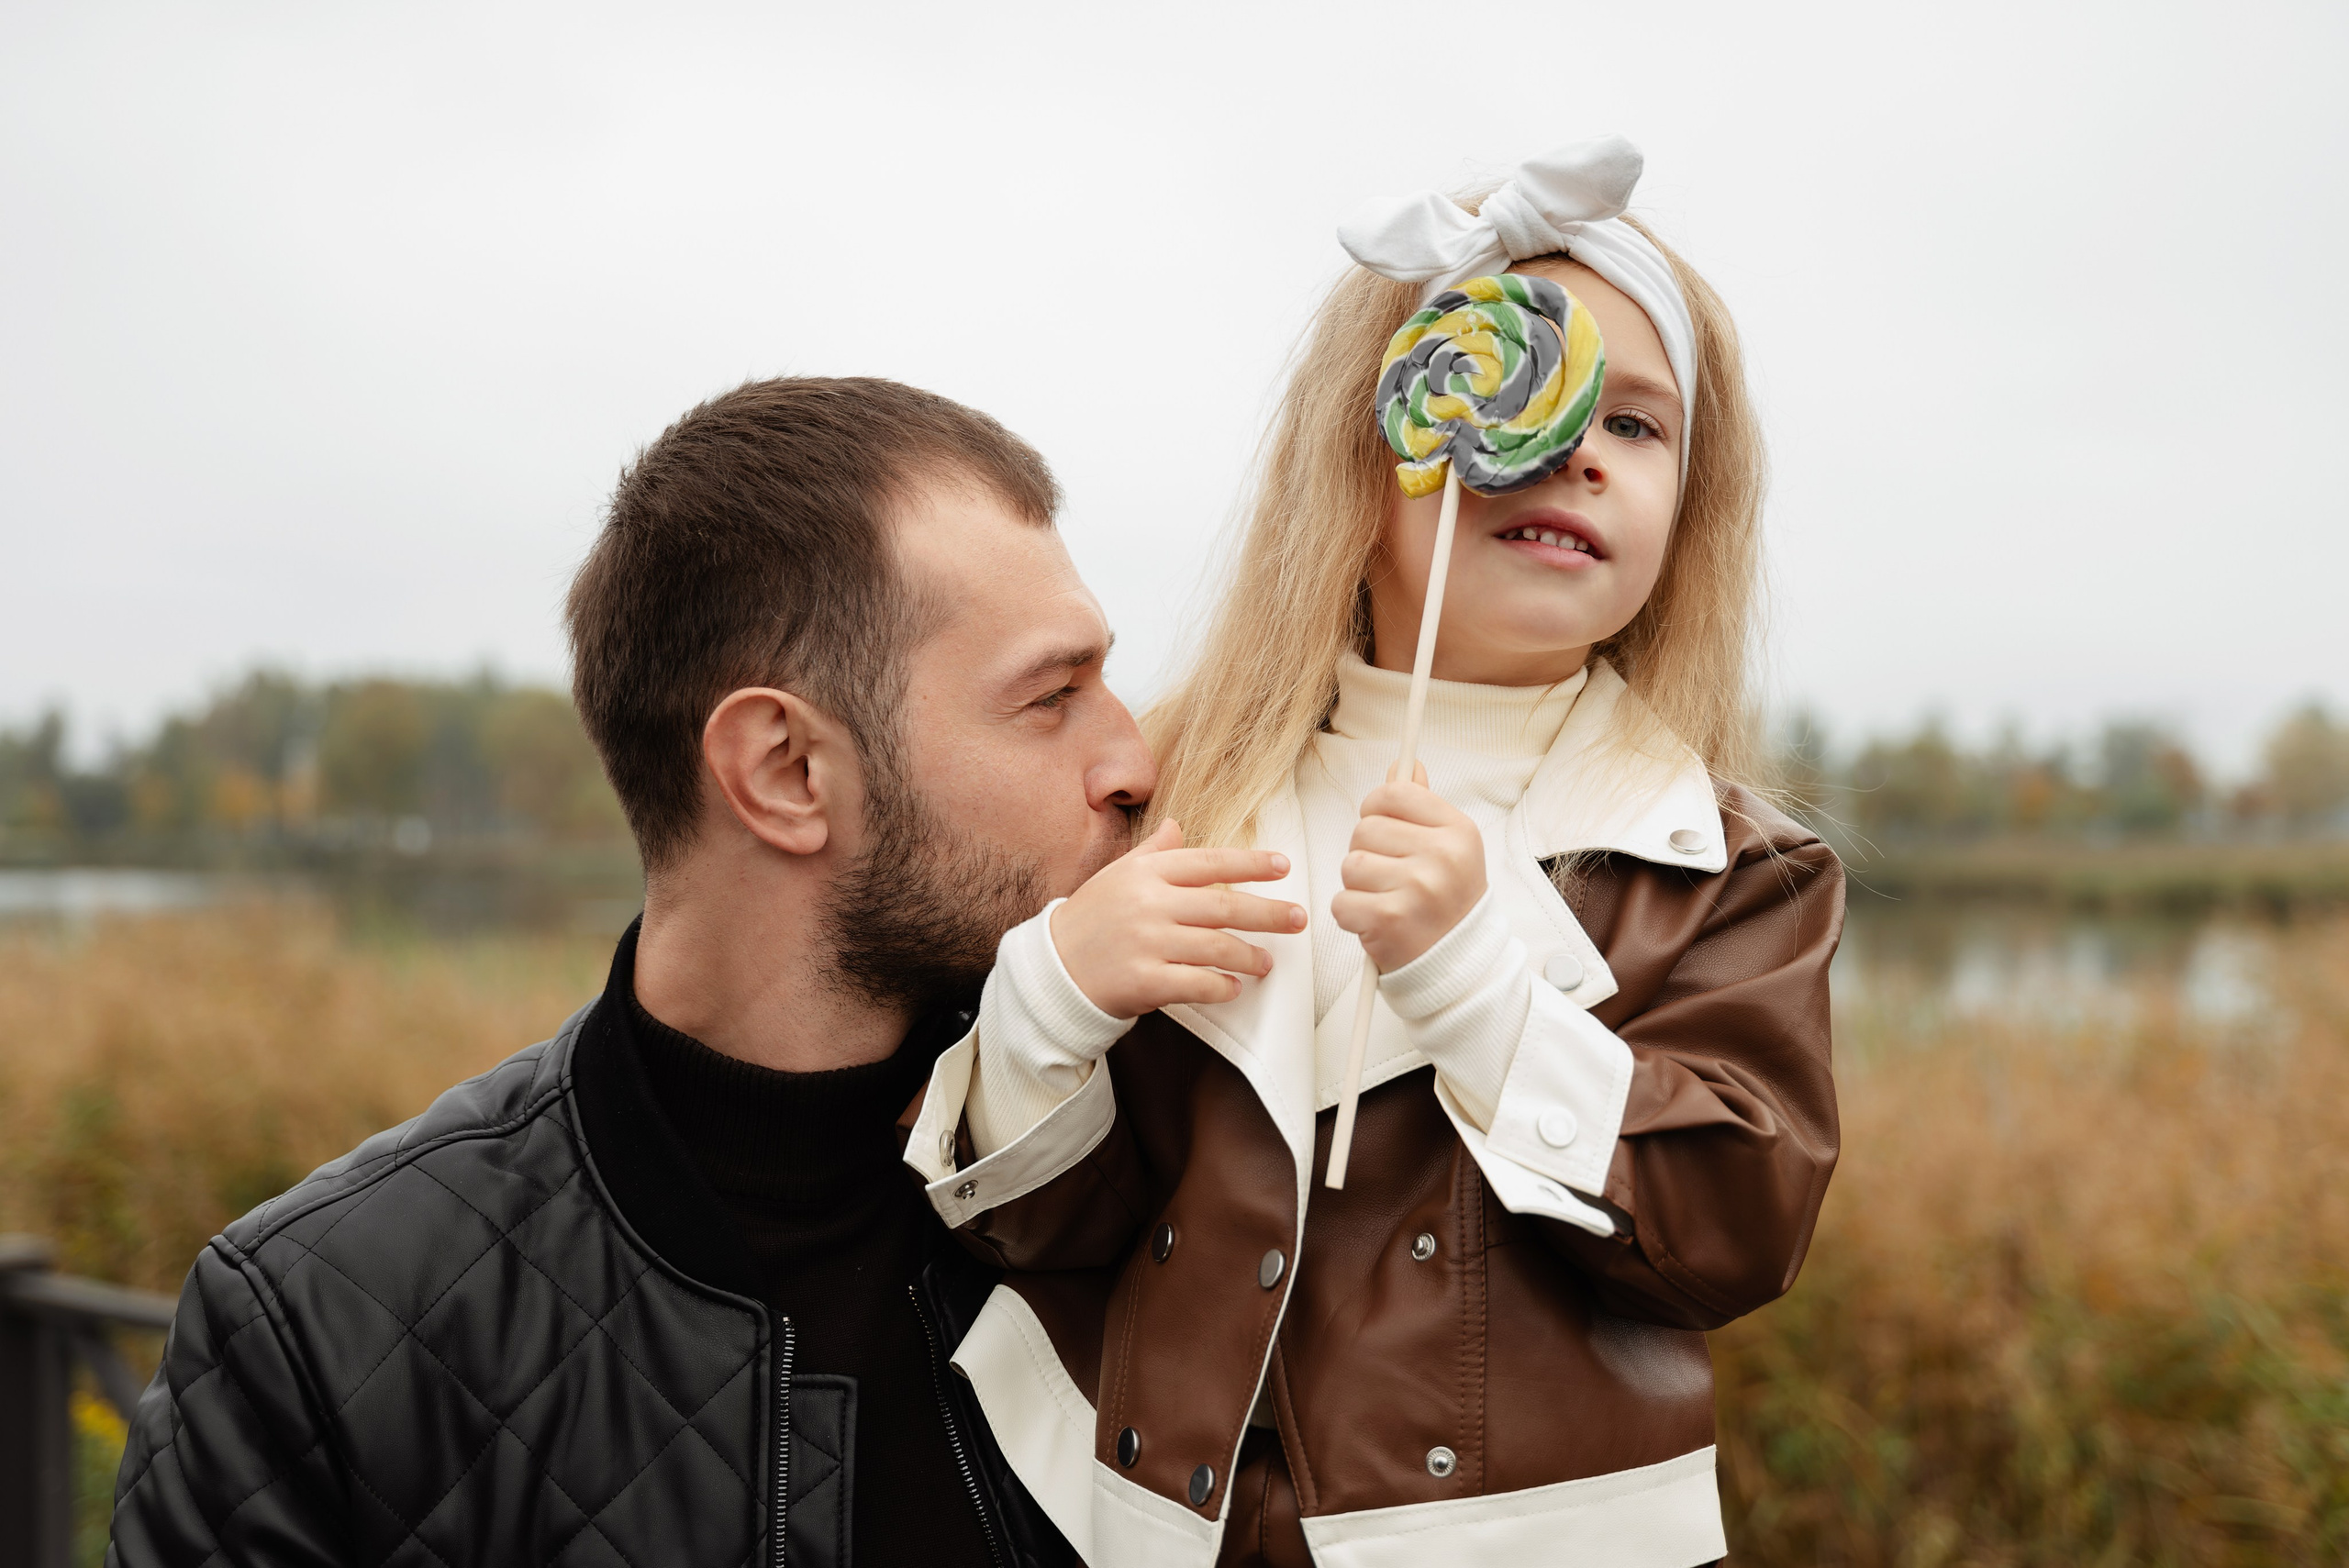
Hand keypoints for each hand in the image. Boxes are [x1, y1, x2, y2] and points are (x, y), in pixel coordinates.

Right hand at [1050, 820, 1304, 1017]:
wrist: (1053, 970)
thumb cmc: (1090, 919)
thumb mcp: (1117, 876)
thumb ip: (1152, 853)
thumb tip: (1176, 825)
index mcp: (1146, 874)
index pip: (1210, 863)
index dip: (1251, 863)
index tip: (1282, 866)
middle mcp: (1149, 904)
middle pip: (1224, 906)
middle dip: (1268, 912)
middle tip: (1297, 918)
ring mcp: (1147, 943)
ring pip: (1217, 947)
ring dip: (1250, 956)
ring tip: (1267, 961)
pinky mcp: (1145, 981)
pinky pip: (1197, 984)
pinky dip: (1221, 987)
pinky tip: (1233, 987)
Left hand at [1330, 762, 1485, 971]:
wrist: (1461, 965)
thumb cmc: (1449, 903)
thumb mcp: (1450, 848)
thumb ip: (1423, 805)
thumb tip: (1405, 766)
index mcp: (1458, 831)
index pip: (1394, 793)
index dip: (1375, 809)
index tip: (1382, 827)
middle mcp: (1441, 856)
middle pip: (1364, 829)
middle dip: (1367, 853)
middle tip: (1391, 877)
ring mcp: (1416, 888)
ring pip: (1349, 865)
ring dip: (1358, 886)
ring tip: (1387, 900)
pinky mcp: (1389, 920)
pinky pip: (1341, 902)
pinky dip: (1351, 916)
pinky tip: (1377, 922)